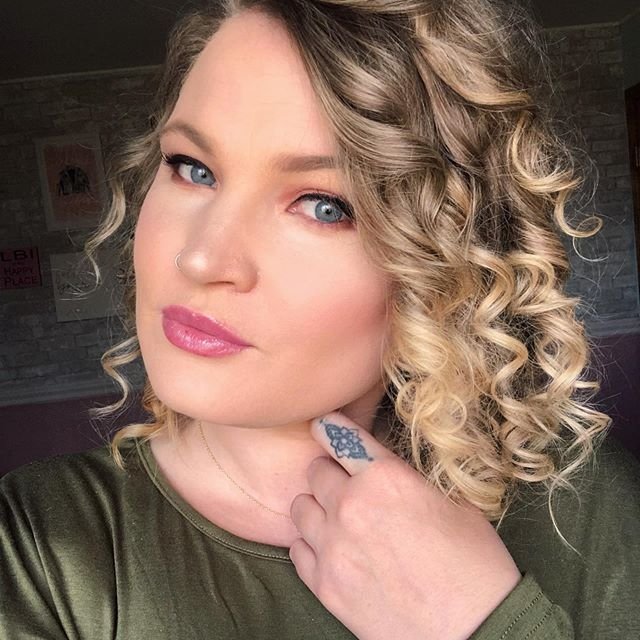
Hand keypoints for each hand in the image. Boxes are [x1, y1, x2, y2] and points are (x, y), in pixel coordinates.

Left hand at [289, 411, 521, 639]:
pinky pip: (297, 549)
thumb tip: (385, 470)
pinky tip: (332, 550)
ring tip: (338, 519)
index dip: (329, 427)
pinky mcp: (324, 585)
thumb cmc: (473, 566)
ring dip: (317, 508)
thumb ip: (408, 479)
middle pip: (315, 470)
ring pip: (300, 507)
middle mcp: (351, 504)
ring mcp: (333, 546)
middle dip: (330, 473)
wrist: (472, 632)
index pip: (337, 434)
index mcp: (386, 476)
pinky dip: (311, 545)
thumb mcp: (453, 503)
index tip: (325, 426)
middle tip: (347, 486)